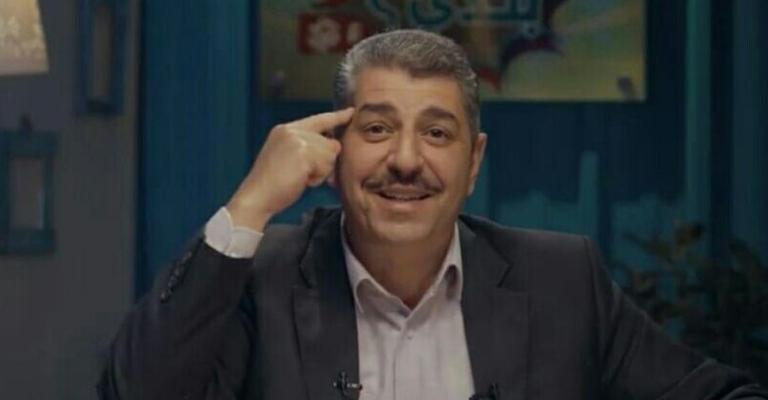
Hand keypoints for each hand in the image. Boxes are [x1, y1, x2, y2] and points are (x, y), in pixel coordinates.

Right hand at [226, 107, 353, 230]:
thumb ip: (307, 147)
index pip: (318, 119)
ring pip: (330, 154)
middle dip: (324, 162)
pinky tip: (301, 181)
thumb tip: (333, 147)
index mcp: (286, 130)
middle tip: (305, 175)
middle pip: (330, 142)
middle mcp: (292, 130)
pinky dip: (318, 178)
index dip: (336, 117)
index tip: (350, 111)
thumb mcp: (288, 157)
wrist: (256, 197)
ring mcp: (297, 140)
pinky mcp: (303, 153)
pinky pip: (326, 166)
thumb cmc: (273, 185)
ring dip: (321, 171)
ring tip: (300, 177)